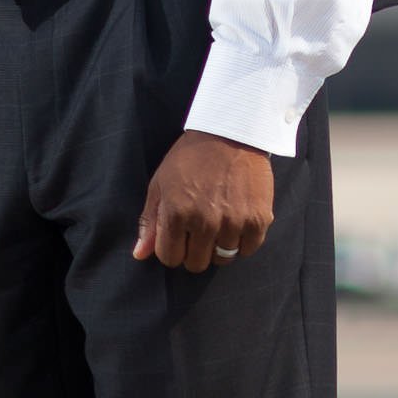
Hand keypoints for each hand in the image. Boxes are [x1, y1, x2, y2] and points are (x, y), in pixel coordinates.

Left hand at [133, 133, 274, 273]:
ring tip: (219, 222)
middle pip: (196, 264)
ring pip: (223, 258)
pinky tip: (237, 222)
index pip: (170, 258)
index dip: (171, 249)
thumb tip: (139, 255)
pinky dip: (242, 242)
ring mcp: (234, 223)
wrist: (231, 134)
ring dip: (219, 246)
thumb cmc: (189, 158)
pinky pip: (248, 250)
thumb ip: (150, 221)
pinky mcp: (258, 220)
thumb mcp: (160, 184)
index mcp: (177, 214)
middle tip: (199, 230)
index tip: (178, 237)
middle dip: (194, 251)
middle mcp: (205, 222)